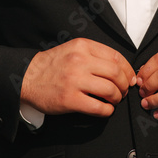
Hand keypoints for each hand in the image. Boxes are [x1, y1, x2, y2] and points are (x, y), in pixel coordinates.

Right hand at [21, 38, 135, 116]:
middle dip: (125, 85)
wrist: (27, 77)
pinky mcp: (69, 99)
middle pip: (116, 73)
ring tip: (113, 100)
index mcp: (83, 46)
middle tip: (123, 91)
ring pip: (110, 90)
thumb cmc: (51, 65)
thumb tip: (121, 69)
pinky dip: (107, 110)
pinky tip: (104, 109)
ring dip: (117, 98)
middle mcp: (79, 61)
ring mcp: (74, 80)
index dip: (128, 70)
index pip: (116, 57)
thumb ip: (95, 55)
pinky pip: (98, 107)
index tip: (130, 78)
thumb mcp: (73, 49)